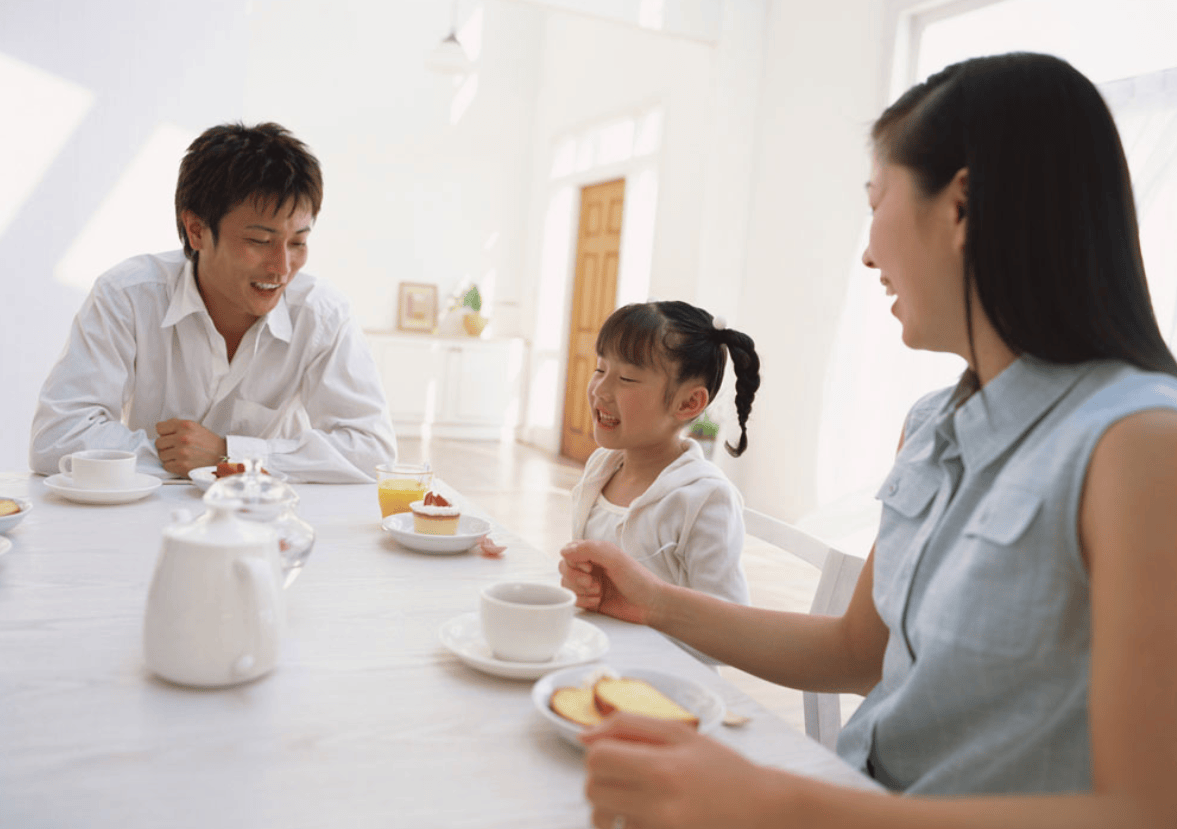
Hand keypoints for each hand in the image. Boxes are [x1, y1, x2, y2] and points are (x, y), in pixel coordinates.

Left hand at [155, 419, 227, 475]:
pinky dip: (173, 466)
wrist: (223, 456)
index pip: (159, 428)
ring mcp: (182, 452)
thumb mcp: (195, 427)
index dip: (165, 433)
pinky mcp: (182, 465)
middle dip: (166, 446)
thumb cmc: (209, 443)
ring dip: (169, 457)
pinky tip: (183, 462)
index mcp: (185, 425)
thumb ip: (178, 426)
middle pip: (158, 442)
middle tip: (176, 448)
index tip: (170, 437)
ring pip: (161, 455)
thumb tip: (161, 431)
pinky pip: (166, 466)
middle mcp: (183, 438)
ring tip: (181, 455)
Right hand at [559, 539, 662, 624]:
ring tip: (599, 592)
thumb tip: (564, 551)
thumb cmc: (638, 580)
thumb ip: (589, 549)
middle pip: (564, 568)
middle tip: (594, 582)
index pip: (569, 551)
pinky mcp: (589, 600)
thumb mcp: (615, 558)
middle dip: (576, 578)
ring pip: (566, 585)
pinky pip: (572, 600)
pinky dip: (583, 601)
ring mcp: (589, 584)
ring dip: (581, 590)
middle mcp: (591, 567)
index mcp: (596, 553)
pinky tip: (598, 601)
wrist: (650, 605)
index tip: (589, 567)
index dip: (574, 560)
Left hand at [581, 714, 782, 828]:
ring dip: (609, 806)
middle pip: (593, 790)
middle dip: (601, 779)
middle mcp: (660, 805)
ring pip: (602, 818)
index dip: (599, 752)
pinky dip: (629, 824)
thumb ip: (631, 726)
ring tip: (635, 797)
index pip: (598, 758)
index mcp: (664, 768)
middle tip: (625, 775)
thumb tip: (584, 736)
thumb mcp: (683, 734)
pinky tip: (650, 816)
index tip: (616, 753)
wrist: (762, 809)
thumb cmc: (722, 768)